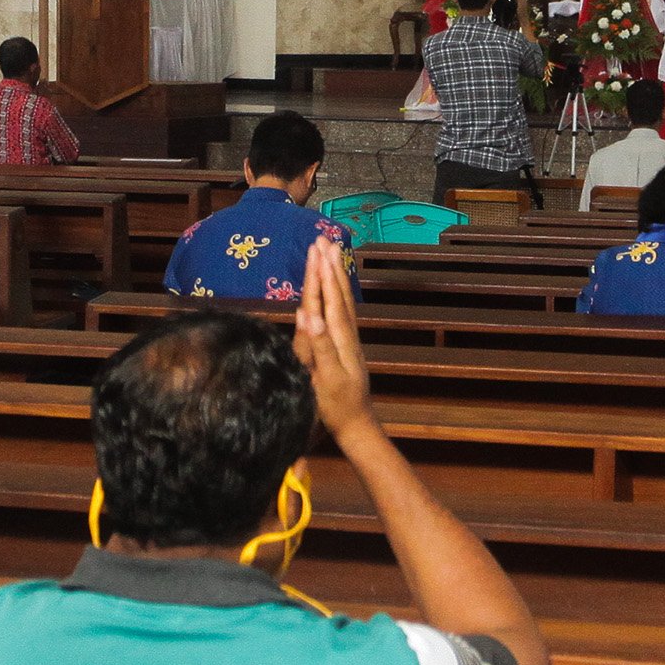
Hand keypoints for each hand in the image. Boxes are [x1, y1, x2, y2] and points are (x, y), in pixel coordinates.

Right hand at [291, 238, 376, 443]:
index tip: (317, 252)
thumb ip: (319, 347)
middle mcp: (347, 335)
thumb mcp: (325, 379)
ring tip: (330, 252)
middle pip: (338, 295)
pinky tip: (334, 287)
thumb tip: (309, 315)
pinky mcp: (346, 346)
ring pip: (343, 301)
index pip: (330, 302)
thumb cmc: (335, 407)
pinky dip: (338, 293)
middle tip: (322, 239)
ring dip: (335, 275)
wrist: (356, 426)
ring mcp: (348, 340)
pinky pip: (343, 311)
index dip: (322, 277)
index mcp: (340, 341)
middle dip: (329, 267)